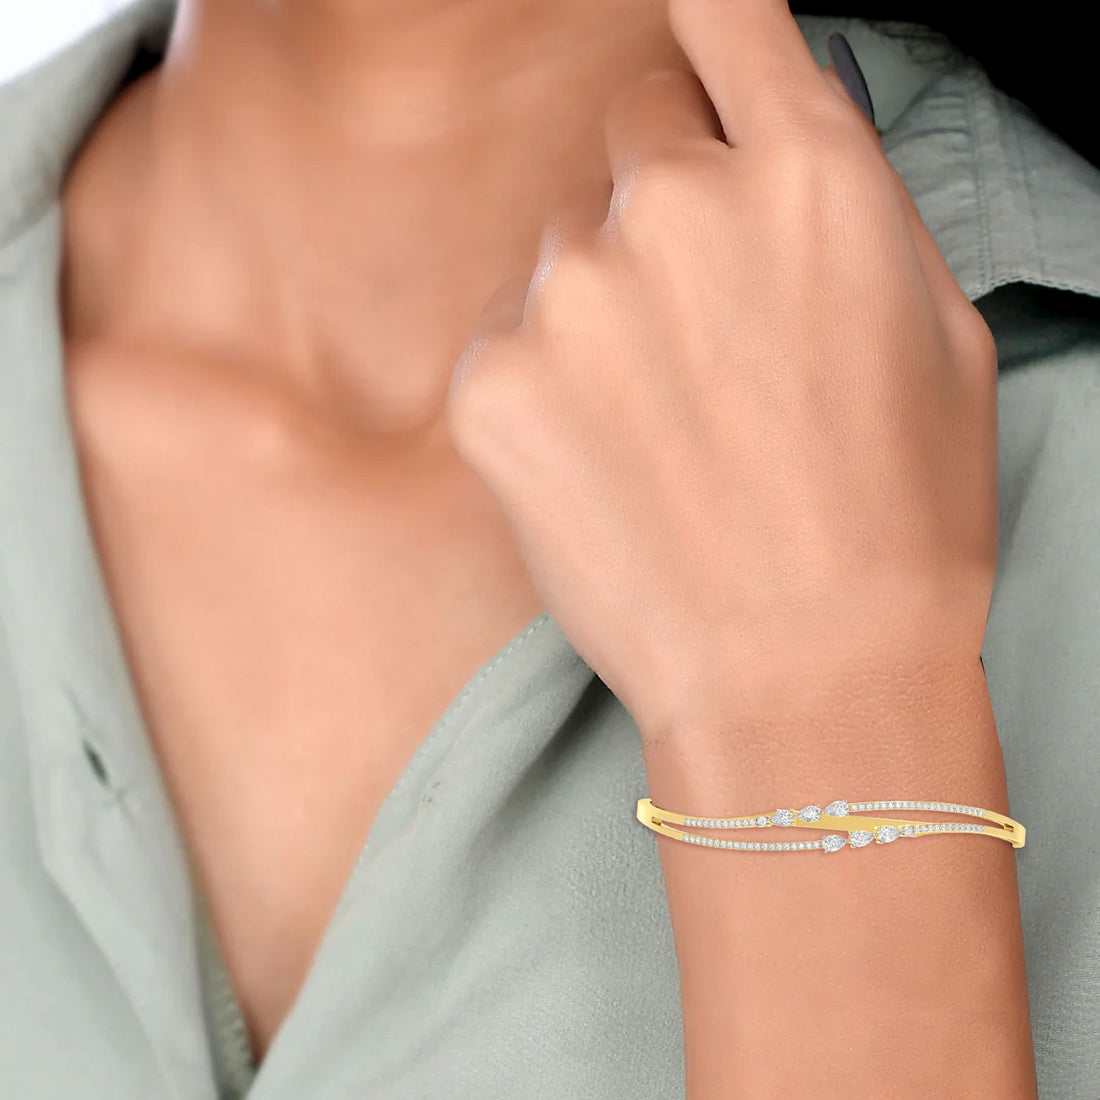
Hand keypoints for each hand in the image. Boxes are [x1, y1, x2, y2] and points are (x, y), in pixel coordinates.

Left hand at [445, 0, 998, 745]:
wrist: (803, 676)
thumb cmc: (892, 522)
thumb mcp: (932, 336)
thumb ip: (843, 211)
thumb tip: (775, 143)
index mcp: (806, 177)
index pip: (721, 13)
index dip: (700, 27)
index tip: (683, 52)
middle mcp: (676, 206)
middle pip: (632, 138)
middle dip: (660, 205)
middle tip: (697, 326)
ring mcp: (570, 294)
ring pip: (565, 249)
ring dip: (601, 307)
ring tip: (658, 425)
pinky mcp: (493, 382)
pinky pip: (510, 338)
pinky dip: (545, 385)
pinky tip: (604, 465)